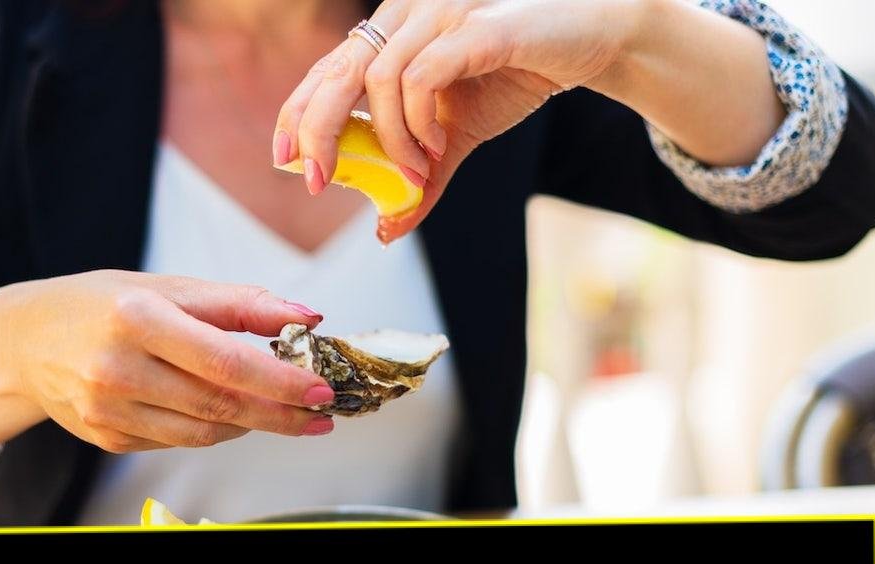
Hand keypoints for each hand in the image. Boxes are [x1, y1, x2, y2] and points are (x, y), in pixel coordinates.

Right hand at [6, 270, 335, 452]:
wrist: (25, 341)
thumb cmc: (101, 305)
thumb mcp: (167, 287)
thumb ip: (239, 303)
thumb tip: (306, 316)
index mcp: (136, 318)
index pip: (224, 360)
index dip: (278, 381)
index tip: (319, 389)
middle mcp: (117, 368)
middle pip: (218, 404)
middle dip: (279, 414)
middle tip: (319, 415)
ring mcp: (107, 410)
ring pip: (202, 433)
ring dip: (250, 425)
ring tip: (281, 413)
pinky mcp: (105, 437)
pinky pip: (176, 441)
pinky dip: (210, 430)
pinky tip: (226, 414)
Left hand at [275, 0, 644, 240]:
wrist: (590, 41)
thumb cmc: (516, 74)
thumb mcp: (456, 136)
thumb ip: (421, 178)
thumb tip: (387, 229)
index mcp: (392, 32)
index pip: (327, 69)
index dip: (296, 111)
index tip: (284, 158)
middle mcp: (407, 13)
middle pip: (337, 72)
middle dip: (317, 132)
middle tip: (320, 181)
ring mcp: (440, 12)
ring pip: (380, 80)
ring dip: (390, 141)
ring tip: (418, 171)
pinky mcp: (476, 25)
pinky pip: (423, 75)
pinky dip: (420, 122)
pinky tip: (438, 147)